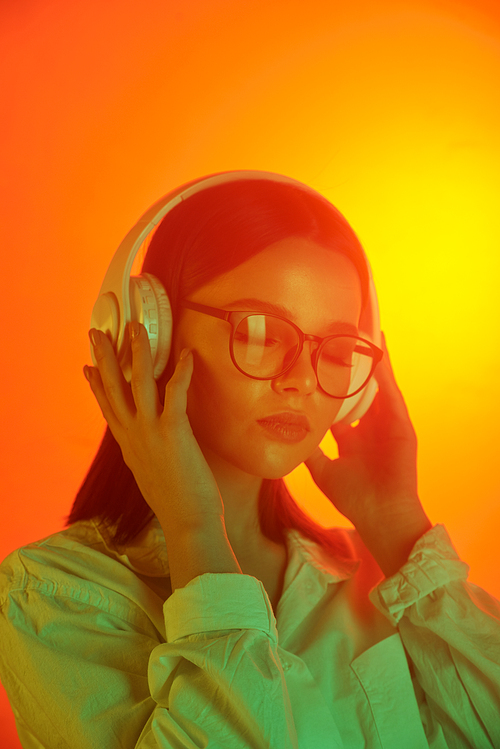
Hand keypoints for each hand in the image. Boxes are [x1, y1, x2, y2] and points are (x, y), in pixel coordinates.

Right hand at [84, 323, 223, 530]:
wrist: (187, 522)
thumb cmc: (175, 501)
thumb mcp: (148, 474)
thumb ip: (143, 454)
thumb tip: (143, 446)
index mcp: (127, 445)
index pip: (107, 408)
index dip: (96, 385)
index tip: (87, 366)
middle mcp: (133, 434)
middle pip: (113, 388)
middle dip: (105, 358)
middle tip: (96, 333)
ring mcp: (150, 431)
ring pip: (139, 383)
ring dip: (138, 352)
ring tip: (137, 327)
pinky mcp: (173, 431)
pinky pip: (175, 393)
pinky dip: (181, 371)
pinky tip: (187, 354)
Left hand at [304, 332, 426, 533]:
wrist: (381, 516)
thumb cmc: (355, 498)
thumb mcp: (322, 470)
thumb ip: (309, 452)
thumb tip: (288, 437)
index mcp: (352, 437)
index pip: (340, 404)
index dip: (329, 385)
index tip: (317, 364)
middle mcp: (369, 427)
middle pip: (360, 389)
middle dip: (352, 365)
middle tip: (342, 337)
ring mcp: (386, 423)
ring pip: (377, 384)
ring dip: (372, 359)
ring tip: (364, 331)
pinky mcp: (401, 423)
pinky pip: (391, 391)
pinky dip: (386, 370)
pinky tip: (380, 349)